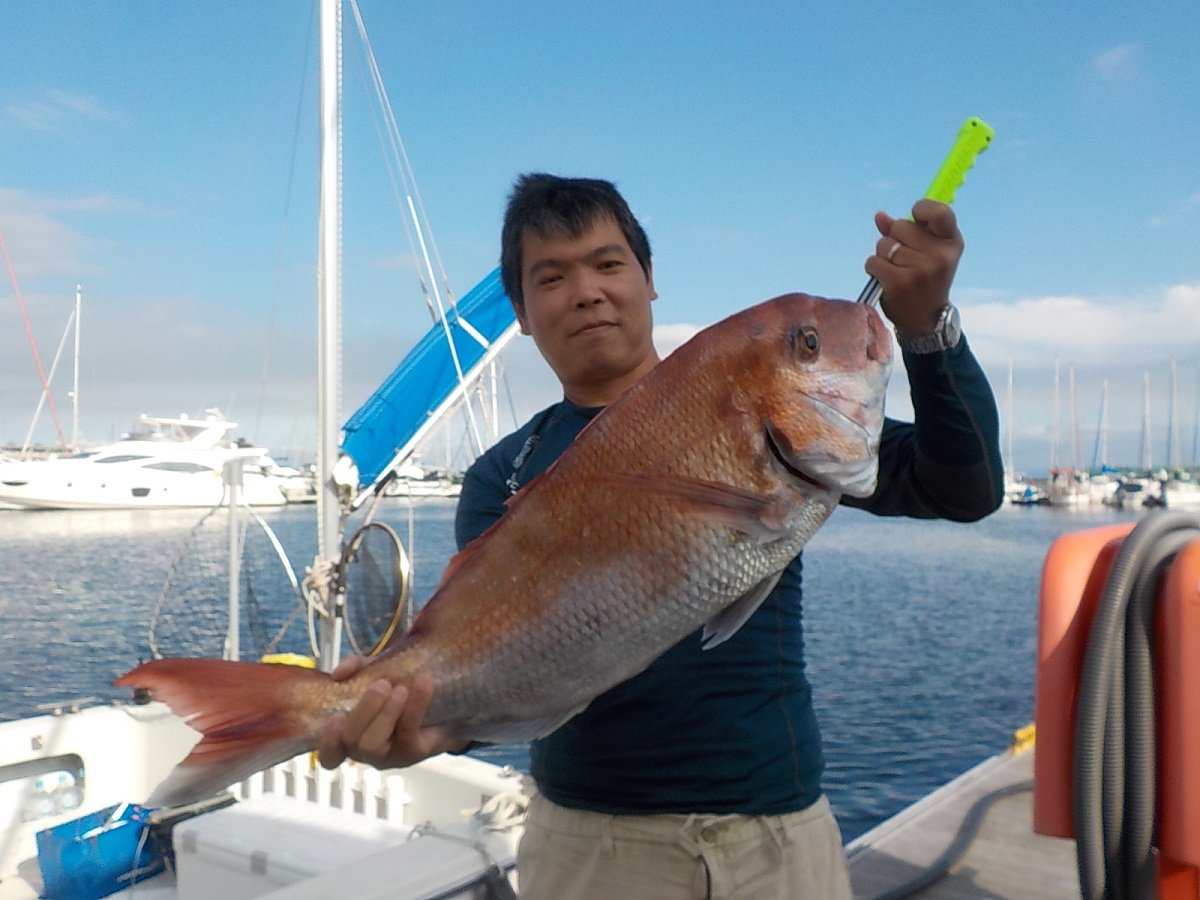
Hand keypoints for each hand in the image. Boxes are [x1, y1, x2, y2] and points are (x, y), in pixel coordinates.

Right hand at [315, 655, 464, 769]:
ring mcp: (387, 756)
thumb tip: (340, 672)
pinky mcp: (412, 753)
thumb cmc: (399, 691)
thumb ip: (357, 668)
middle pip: (350, 741)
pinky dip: (415, 705)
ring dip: (386, 713)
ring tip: (401, 689)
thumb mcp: (375, 674)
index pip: (328, 754)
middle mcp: (364, 751)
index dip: (326, 741)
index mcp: (348, 734)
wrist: (443, 705)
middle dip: (364, 710)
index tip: (334, 717)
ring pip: (372, 744)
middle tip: (382, 685)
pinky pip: (407, 732)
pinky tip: (424, 683)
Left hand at [864, 199, 963, 336]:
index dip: (920, 210)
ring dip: (883, 256)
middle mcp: (940, 255)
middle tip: (905, 259)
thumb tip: (880, 216)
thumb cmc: (925, 281)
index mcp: (952, 242)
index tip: (915, 220)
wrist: (925, 320)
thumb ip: (906, 231)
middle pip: (900, 226)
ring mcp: (921, 270)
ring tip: (897, 271)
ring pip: (884, 244)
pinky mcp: (900, 283)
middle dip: (894, 239)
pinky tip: (886, 280)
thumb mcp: (927, 253)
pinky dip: (873, 268)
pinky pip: (873, 262)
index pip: (938, 211)